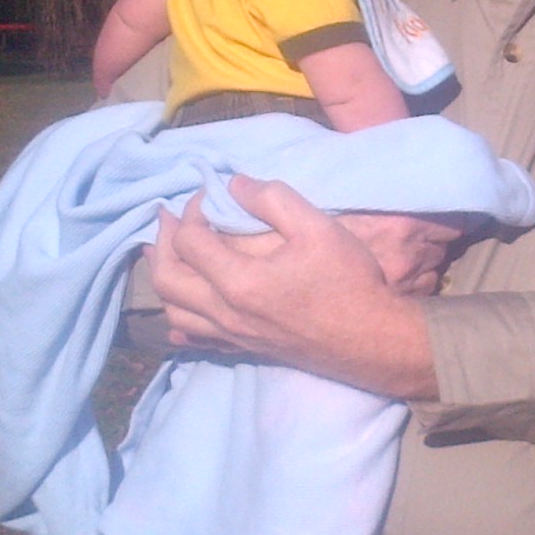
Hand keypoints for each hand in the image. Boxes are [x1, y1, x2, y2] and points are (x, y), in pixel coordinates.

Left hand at [149, 176, 438, 399]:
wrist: (373, 340)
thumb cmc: (349, 282)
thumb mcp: (318, 227)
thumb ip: (273, 199)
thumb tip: (234, 185)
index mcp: (239, 281)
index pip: (190, 241)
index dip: (192, 211)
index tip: (210, 194)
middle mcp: (226, 313)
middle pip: (167, 279)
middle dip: (161, 242)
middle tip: (168, 217)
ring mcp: (233, 335)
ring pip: (174, 312)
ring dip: (164, 279)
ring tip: (166, 254)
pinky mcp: (244, 348)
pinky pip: (196, 339)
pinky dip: (179, 321)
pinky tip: (180, 312)